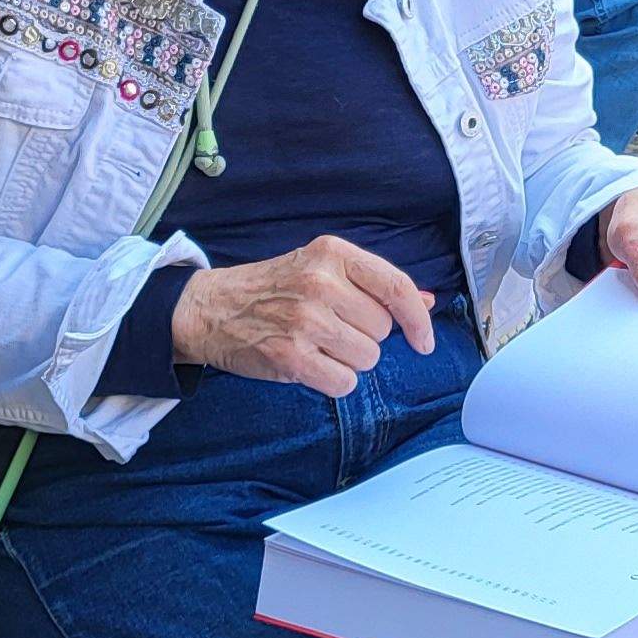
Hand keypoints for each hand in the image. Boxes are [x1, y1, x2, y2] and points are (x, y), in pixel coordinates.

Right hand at [173, 236, 438, 394]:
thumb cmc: (274, 288)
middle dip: (366, 337)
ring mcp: (304, 320)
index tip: (424, 341)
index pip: (397, 288)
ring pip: (367, 359)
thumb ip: (374, 285)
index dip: (418, 320)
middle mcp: (321, 283)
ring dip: (349, 361)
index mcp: (333, 254)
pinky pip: (344, 383)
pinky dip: (334, 382)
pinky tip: (311, 364)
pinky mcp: (290, 356)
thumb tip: (427, 301)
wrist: (211, 308)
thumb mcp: (323, 269)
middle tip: (331, 328)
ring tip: (318, 345)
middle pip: (383, 330)